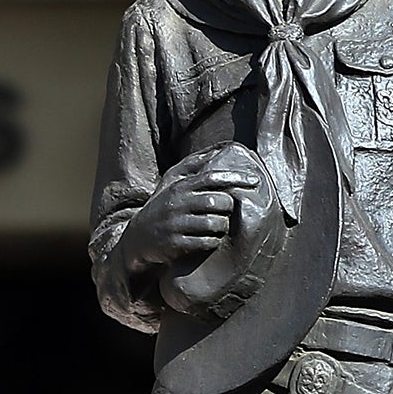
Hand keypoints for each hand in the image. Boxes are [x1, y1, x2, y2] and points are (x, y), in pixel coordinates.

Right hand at [120, 164, 261, 272]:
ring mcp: (176, 224)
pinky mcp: (176, 243)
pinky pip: (207, 242)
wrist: (137, 238)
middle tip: (223, 212)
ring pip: (216, 223)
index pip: (213, 177)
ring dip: (221, 227)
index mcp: (180, 186)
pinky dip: (212, 241)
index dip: (236, 178)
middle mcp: (178, 203)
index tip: (255, 181)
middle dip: (227, 208)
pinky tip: (207, 239)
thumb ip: (193, 166)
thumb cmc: (162, 206)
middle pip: (219, 202)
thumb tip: (219, 150)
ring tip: (216, 227)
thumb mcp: (171, 182)